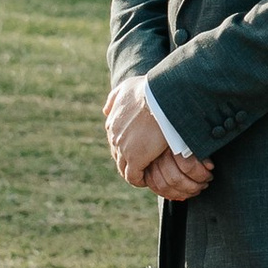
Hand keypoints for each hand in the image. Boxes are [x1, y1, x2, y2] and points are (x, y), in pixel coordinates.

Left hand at [105, 77, 209, 193]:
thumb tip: (105, 111)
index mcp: (113, 121)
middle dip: (129, 159)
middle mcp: (114, 136)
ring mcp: (123, 148)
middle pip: (118, 154)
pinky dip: (139, 180)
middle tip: (144, 163)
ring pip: (123, 167)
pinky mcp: (135, 159)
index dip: (127, 145)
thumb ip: (115, 98)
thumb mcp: (128, 87)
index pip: (116, 140)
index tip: (139, 148)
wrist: (161, 97)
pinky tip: (147, 180)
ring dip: (134, 171)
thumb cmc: (150, 89)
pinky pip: (133, 177)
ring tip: (146, 174)